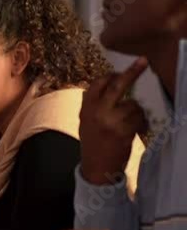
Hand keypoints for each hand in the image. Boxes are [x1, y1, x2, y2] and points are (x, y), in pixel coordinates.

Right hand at [79, 58, 148, 184]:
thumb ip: (94, 105)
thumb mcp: (85, 121)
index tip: (119, 72)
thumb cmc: (93, 143)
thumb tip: (108, 85)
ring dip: (137, 111)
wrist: (96, 168)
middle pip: (116, 86)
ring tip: (132, 122)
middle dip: (131, 72)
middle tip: (143, 61)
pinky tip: (136, 130)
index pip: (98, 84)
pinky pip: (139, 118)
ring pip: (133, 105)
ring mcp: (110, 121)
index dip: (110, 76)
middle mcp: (97, 112)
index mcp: (86, 108)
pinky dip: (141, 122)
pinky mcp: (124, 130)